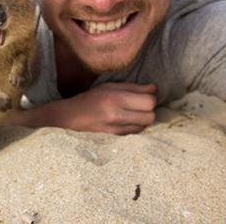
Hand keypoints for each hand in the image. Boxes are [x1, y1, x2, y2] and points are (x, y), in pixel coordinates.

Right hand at [7, 82, 156, 134]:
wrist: (71, 116)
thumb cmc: (91, 98)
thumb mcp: (110, 86)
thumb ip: (133, 88)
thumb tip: (154, 88)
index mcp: (116, 98)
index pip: (149, 102)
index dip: (150, 99)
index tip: (144, 97)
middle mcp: (116, 115)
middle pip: (150, 117)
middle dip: (148, 111)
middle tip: (139, 106)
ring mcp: (115, 129)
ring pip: (144, 127)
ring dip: (142, 120)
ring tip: (131, 114)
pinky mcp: (114, 138)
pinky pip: (134, 134)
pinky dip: (134, 128)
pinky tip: (125, 122)